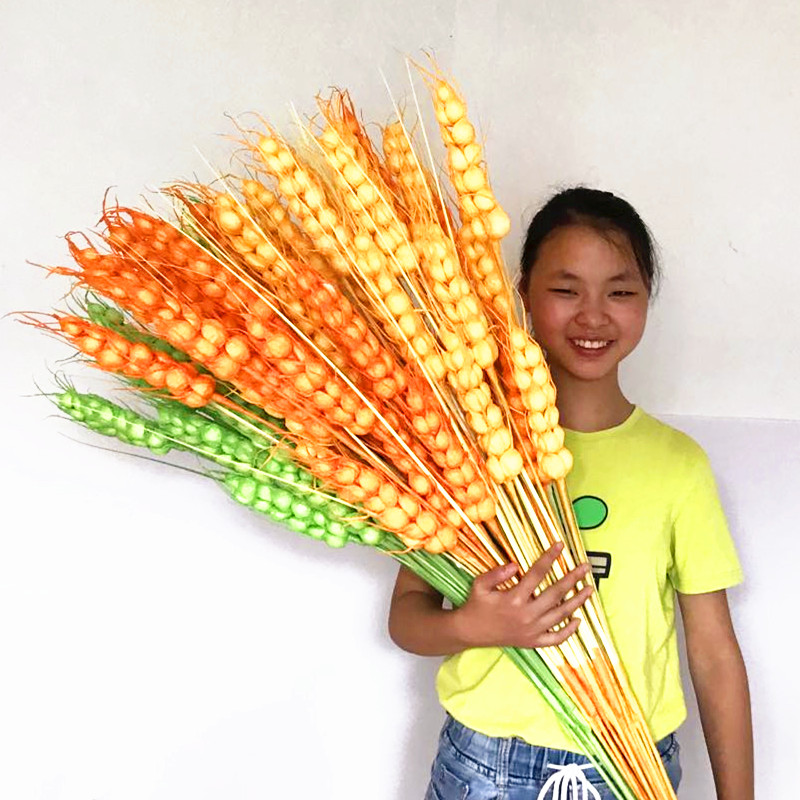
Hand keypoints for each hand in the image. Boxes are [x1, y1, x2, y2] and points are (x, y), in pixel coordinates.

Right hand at [453, 543, 593, 649]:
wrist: (471, 632)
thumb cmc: (477, 605)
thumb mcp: (480, 585)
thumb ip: (496, 573)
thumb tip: (515, 565)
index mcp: (514, 598)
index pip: (537, 573)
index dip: (549, 557)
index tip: (560, 545)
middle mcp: (527, 615)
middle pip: (556, 593)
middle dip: (573, 578)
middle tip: (585, 567)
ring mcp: (532, 630)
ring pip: (561, 615)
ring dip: (577, 601)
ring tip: (590, 589)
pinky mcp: (533, 641)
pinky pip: (556, 639)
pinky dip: (569, 631)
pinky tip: (578, 620)